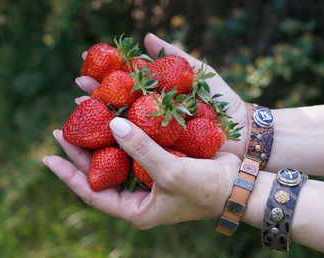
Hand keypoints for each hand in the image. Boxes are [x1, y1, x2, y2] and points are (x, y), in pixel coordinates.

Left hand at [43, 117, 239, 228]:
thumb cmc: (205, 188)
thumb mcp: (170, 171)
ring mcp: (148, 178)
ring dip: (102, 139)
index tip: (48, 157)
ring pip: (116, 158)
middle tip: (62, 129)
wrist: (237, 185)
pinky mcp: (160, 162)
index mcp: (136, 208)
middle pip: (101, 173)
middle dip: (81, 153)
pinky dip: (126, 133)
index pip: (92, 193)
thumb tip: (111, 122)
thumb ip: (141, 148)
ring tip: (83, 119)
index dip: (69, 174)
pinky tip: (116, 117)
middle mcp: (138, 194)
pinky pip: (136, 147)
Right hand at [75, 33, 249, 157]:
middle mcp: (157, 118)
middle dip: (98, 94)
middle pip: (121, 104)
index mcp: (163, 99)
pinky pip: (138, 150)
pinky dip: (118, 143)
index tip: (86, 65)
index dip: (107, 76)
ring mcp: (159, 139)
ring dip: (100, 118)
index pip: (128, 85)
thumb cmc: (226, 105)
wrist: (246, 135)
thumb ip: (176, 58)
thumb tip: (147, 36)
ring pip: (125, 127)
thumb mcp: (201, 76)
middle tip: (77, 84)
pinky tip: (100, 135)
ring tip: (79, 107)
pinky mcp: (164, 156)